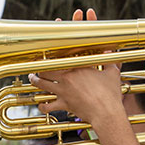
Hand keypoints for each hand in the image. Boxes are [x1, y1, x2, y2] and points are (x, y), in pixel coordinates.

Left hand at [29, 8, 126, 122]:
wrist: (107, 113)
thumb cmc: (111, 93)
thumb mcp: (112, 72)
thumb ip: (109, 59)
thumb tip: (111, 48)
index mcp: (78, 66)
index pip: (64, 50)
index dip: (56, 40)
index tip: (53, 31)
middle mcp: (67, 77)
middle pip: (46, 67)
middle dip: (39, 64)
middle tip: (36, 63)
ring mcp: (63, 91)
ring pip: (42, 84)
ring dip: (35, 80)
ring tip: (32, 78)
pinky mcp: (64, 104)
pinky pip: (48, 106)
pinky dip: (43, 106)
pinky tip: (41, 104)